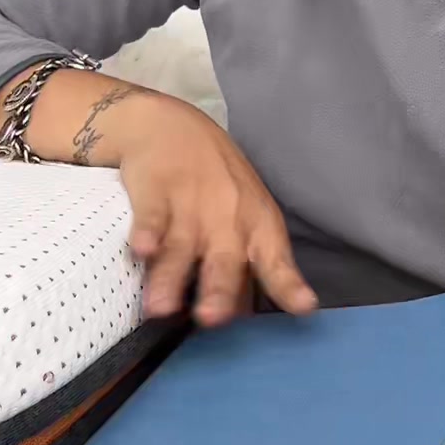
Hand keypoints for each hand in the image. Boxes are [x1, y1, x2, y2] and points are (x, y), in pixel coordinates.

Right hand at [115, 93, 317, 326]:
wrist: (170, 126)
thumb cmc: (216, 184)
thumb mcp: (245, 216)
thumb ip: (247, 264)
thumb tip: (247, 319)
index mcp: (257, 225)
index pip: (276, 260)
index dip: (289, 284)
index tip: (303, 307)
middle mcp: (228, 216)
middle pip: (225, 258)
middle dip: (219, 289)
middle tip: (212, 318)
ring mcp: (191, 201)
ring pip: (181, 245)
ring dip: (171, 275)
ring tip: (160, 308)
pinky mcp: (155, 189)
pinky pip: (150, 215)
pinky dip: (146, 231)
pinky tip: (142, 249)